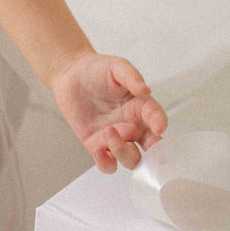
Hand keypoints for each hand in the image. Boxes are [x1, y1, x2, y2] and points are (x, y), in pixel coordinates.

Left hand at [49, 53, 166, 173]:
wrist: (69, 75)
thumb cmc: (96, 69)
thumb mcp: (116, 66)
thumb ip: (131, 76)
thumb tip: (146, 90)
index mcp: (140, 106)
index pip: (156, 118)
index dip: (160, 123)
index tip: (158, 127)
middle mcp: (132, 125)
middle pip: (151, 148)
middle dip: (155, 155)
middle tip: (150, 152)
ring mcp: (116, 138)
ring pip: (131, 159)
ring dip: (124, 152)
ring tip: (109, 132)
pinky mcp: (97, 146)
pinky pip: (108, 164)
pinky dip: (106, 163)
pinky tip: (98, 150)